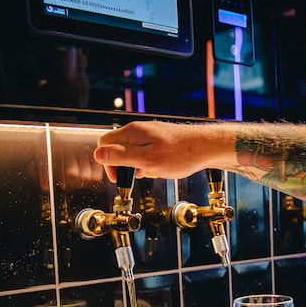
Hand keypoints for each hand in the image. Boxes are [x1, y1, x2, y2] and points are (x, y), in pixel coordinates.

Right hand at [93, 120, 227, 181]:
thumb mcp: (148, 160)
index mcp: (132, 132)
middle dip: (123, 165)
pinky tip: (160, 168)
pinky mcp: (157, 139)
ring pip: (131, 152)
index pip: (104, 144)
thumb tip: (98, 154)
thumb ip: (122, 157)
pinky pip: (144, 152)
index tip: (119, 177)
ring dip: (137, 165)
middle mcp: (138, 130)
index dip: (107, 163)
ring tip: (152, 171)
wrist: (207, 147)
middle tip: (138, 175)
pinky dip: (148, 163)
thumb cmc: (181, 154)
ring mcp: (148, 133)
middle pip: (116, 147)